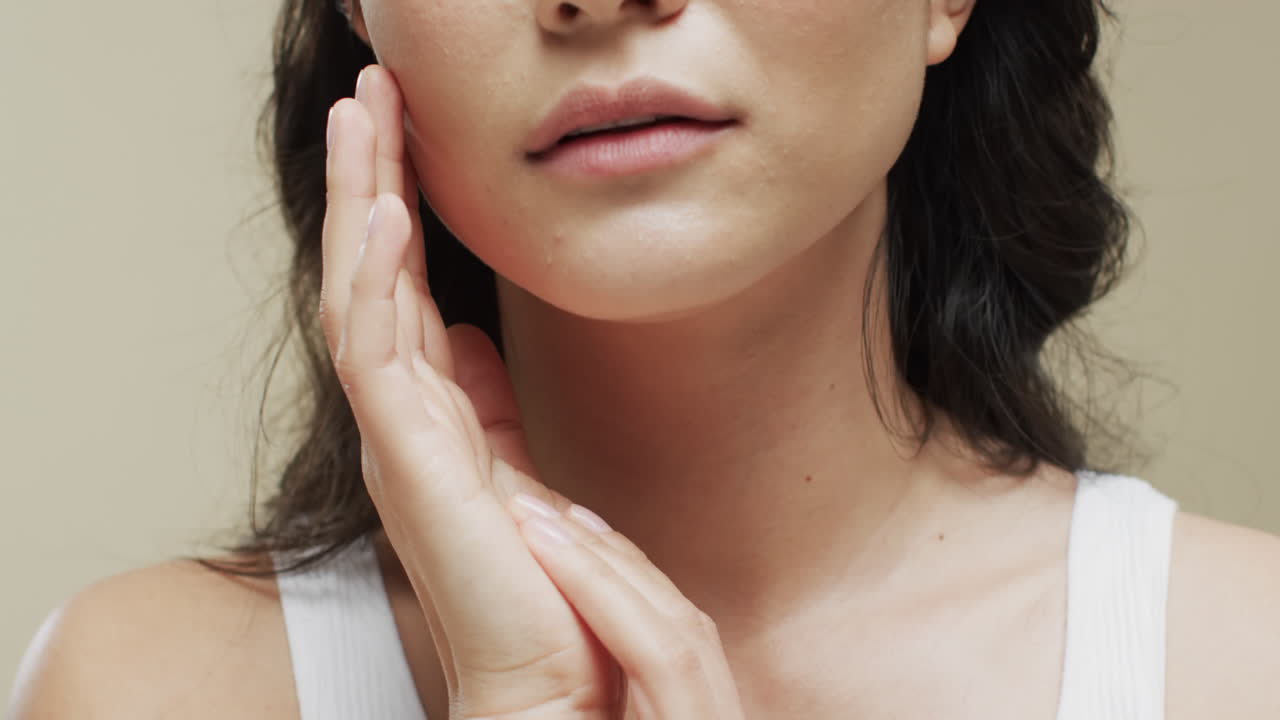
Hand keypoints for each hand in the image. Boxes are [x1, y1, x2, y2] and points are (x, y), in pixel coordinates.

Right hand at [321, 63, 744, 719]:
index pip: (401, 291)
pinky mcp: (412, 466)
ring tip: (364, 118)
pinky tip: (383, 214)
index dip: (397, 210)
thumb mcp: (515, 468)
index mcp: (429, 420)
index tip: (402, 136)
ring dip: (360, 203)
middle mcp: (402, 423)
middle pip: (370, 277)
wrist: (550, 682)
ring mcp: (399, 442)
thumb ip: (485, 404)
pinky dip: (378, 278)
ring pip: (361, 297)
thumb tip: (467, 339)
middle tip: (371, 94)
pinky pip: (378, 354)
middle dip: (367, 180)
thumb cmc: (539, 588)